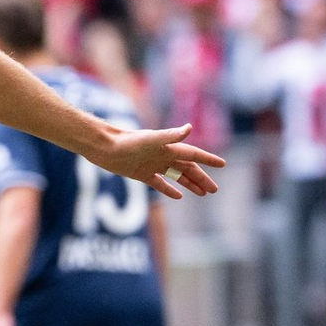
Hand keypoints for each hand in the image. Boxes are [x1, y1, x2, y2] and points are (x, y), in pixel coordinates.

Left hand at [93, 123, 224, 198]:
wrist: (103, 147)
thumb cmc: (126, 141)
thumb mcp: (149, 139)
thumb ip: (169, 135)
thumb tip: (189, 128)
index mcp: (169, 147)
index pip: (193, 154)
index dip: (208, 159)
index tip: (223, 164)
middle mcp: (163, 156)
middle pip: (188, 168)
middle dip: (202, 178)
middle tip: (214, 190)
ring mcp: (153, 165)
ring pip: (177, 176)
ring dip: (190, 184)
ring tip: (203, 193)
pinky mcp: (141, 174)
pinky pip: (160, 184)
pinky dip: (170, 189)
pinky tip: (179, 196)